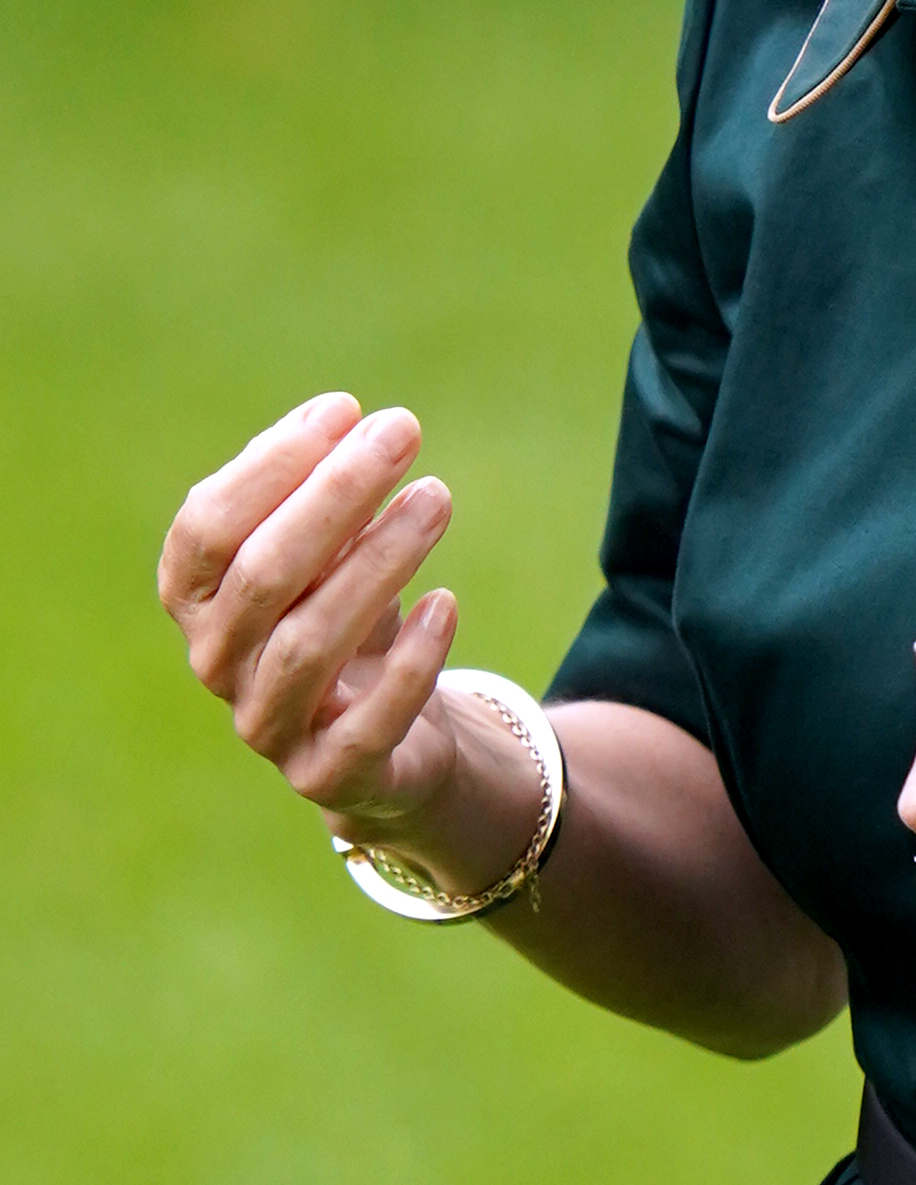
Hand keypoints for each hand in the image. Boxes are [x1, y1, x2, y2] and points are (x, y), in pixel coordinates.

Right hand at [156, 392, 490, 851]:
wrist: (391, 736)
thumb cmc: (347, 612)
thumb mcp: (330, 550)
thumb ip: (326, 498)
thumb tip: (348, 424)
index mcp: (198, 600)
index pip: (207, 528)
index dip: (271, 463)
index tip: (344, 408)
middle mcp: (217, 663)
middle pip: (261, 574)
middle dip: (335, 494)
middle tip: (402, 431)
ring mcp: (268, 725)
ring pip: (309, 643)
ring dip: (380, 562)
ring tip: (438, 497)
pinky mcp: (330, 776)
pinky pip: (367, 723)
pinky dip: (411, 660)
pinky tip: (446, 603)